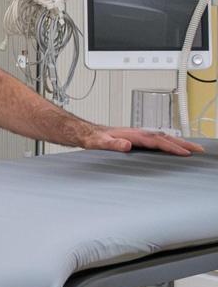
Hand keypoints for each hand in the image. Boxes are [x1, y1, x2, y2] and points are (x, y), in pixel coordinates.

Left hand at [82, 126, 204, 156]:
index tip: (185, 153)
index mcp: (133, 135)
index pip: (157, 141)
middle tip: (199, 150)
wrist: (87, 133)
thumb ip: (112, 144)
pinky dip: (170, 142)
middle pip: (165, 137)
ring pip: (163, 137)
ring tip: (194, 148)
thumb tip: (126, 145)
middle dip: (183, 143)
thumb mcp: (99, 143)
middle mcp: (138, 133)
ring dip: (179, 142)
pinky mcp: (137, 137)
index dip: (172, 147)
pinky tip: (174, 146)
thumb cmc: (93, 139)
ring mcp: (138, 134)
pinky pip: (158, 139)